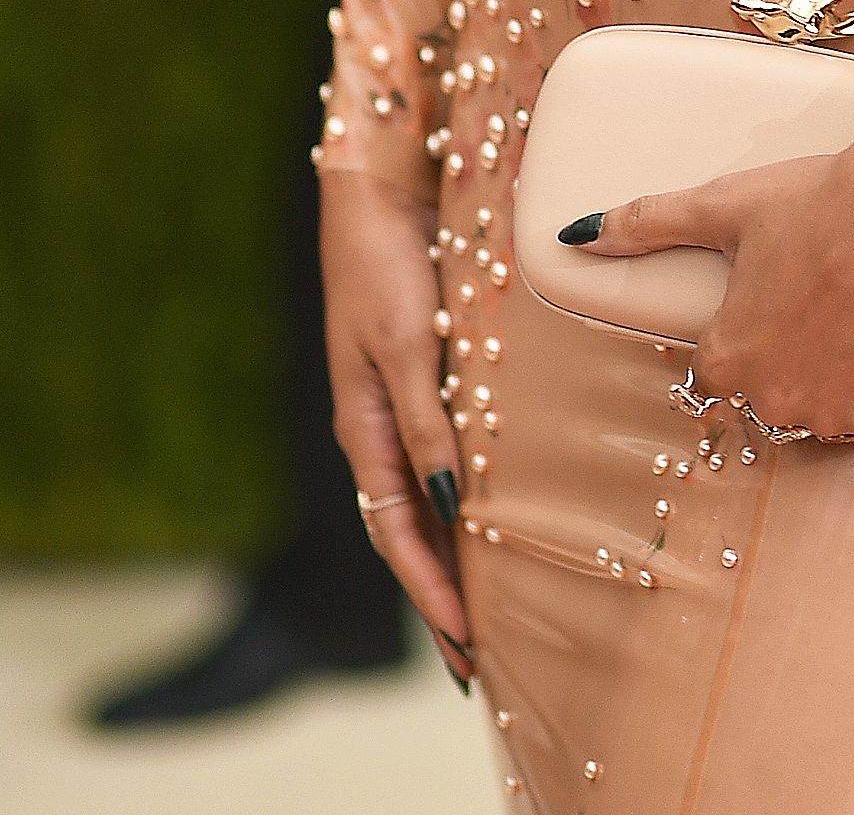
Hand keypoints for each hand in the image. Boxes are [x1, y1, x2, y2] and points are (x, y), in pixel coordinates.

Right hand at [319, 168, 474, 689]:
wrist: (378, 192)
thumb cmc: (387, 263)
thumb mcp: (408, 345)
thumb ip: (428, 422)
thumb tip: (449, 504)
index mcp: (364, 427)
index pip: (398, 533)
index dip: (430, 590)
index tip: (464, 645)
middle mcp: (377, 425)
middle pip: (408, 530)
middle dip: (438, 595)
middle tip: (475, 661)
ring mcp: (397, 400)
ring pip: (424, 499)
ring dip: (452, 553)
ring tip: (485, 606)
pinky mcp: (421, 372)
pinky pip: (440, 453)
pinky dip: (461, 497)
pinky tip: (490, 512)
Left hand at [571, 120, 853, 446]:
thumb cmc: (814, 199)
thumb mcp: (723, 205)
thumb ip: (646, 224)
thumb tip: (574, 234)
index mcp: (727, 359)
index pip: (717, 372)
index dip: (743, 332)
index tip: (770, 299)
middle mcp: (773, 399)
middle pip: (770, 395)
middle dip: (787, 358)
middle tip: (815, 299)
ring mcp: (832, 415)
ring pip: (822, 411)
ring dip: (832, 378)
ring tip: (852, 315)